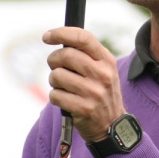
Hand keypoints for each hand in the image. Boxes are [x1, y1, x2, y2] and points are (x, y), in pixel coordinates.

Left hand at [44, 26, 125, 141]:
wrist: (112, 124)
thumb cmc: (100, 90)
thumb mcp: (102, 68)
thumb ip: (85, 53)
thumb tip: (57, 38)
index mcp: (106, 60)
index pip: (83, 38)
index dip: (61, 33)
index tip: (47, 36)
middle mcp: (102, 74)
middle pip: (65, 55)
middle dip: (53, 60)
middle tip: (55, 66)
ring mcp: (94, 92)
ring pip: (57, 75)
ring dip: (54, 80)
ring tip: (63, 86)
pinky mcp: (83, 108)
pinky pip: (55, 95)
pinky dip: (55, 96)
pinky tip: (65, 99)